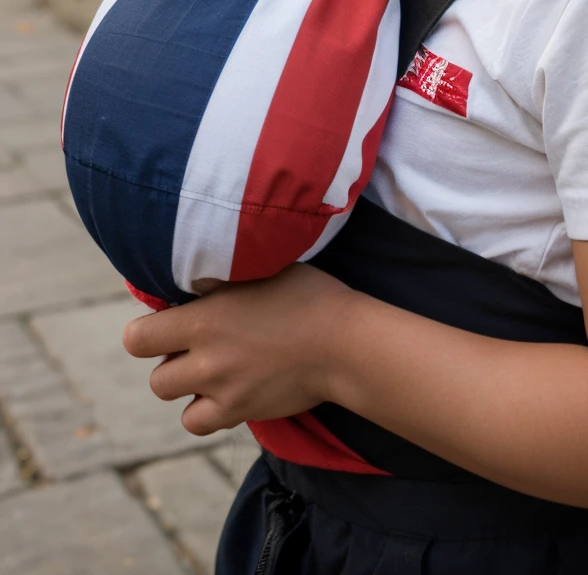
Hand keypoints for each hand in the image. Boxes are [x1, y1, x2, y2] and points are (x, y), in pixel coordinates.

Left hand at [122, 264, 350, 435]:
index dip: (147, 331)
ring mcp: (222, 390)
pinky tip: (226, 392)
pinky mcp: (240, 412)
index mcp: (204, 318)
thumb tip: (188, 285)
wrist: (344, 342)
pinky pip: (198, 423)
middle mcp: (206, 359)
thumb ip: (217, 282)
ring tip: (212, 369)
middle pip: (157, 376)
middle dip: (171, 361)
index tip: (170, 322)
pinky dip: (206, 411)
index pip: (136, 338)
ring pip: (174, 400)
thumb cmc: (307, 295)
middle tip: (197, 346)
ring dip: (187, 386)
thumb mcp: (259, 271)